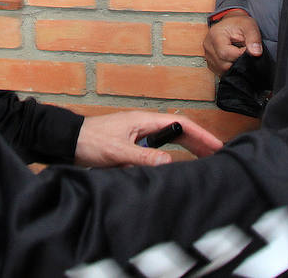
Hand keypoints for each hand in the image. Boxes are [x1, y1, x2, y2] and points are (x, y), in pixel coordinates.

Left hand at [74, 111, 222, 167]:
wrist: (68, 141)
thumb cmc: (90, 140)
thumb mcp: (117, 151)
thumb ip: (142, 158)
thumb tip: (170, 163)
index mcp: (144, 121)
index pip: (181, 124)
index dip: (201, 135)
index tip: (217, 146)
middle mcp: (145, 126)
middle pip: (180, 132)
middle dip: (200, 142)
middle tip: (218, 156)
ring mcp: (139, 136)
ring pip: (171, 141)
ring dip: (188, 149)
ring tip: (205, 161)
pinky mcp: (133, 146)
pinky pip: (158, 151)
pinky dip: (172, 157)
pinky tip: (178, 167)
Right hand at [202, 10, 262, 75]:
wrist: (232, 24)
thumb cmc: (239, 24)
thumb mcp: (249, 26)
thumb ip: (253, 38)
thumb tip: (256, 53)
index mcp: (215, 35)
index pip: (226, 54)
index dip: (240, 55)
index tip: (247, 48)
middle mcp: (208, 46)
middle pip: (224, 64)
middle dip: (237, 61)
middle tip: (243, 50)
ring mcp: (207, 55)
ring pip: (222, 70)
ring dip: (234, 65)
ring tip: (238, 53)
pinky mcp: (210, 62)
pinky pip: (220, 71)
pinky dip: (229, 68)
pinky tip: (233, 58)